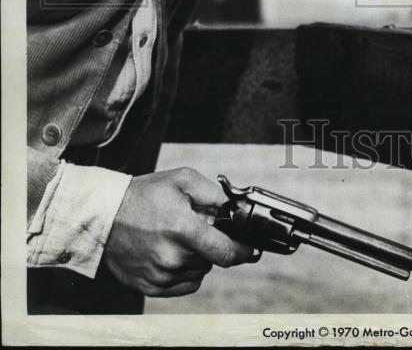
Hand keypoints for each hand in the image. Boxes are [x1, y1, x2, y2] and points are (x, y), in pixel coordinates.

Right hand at [103, 167, 253, 297]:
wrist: (105, 217)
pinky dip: (184, 271)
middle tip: (193, 228)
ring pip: (198, 272)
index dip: (243, 251)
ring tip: (176, 238)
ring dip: (196, 258)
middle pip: (212, 259)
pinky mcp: (151, 287)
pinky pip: (184, 284)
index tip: (251, 249)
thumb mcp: (182, 180)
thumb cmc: (144, 196)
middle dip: (211, 244)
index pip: (226, 252)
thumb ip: (214, 194)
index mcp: (183, 229)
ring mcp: (161, 275)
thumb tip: (234, 209)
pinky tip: (171, 253)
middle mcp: (173, 257)